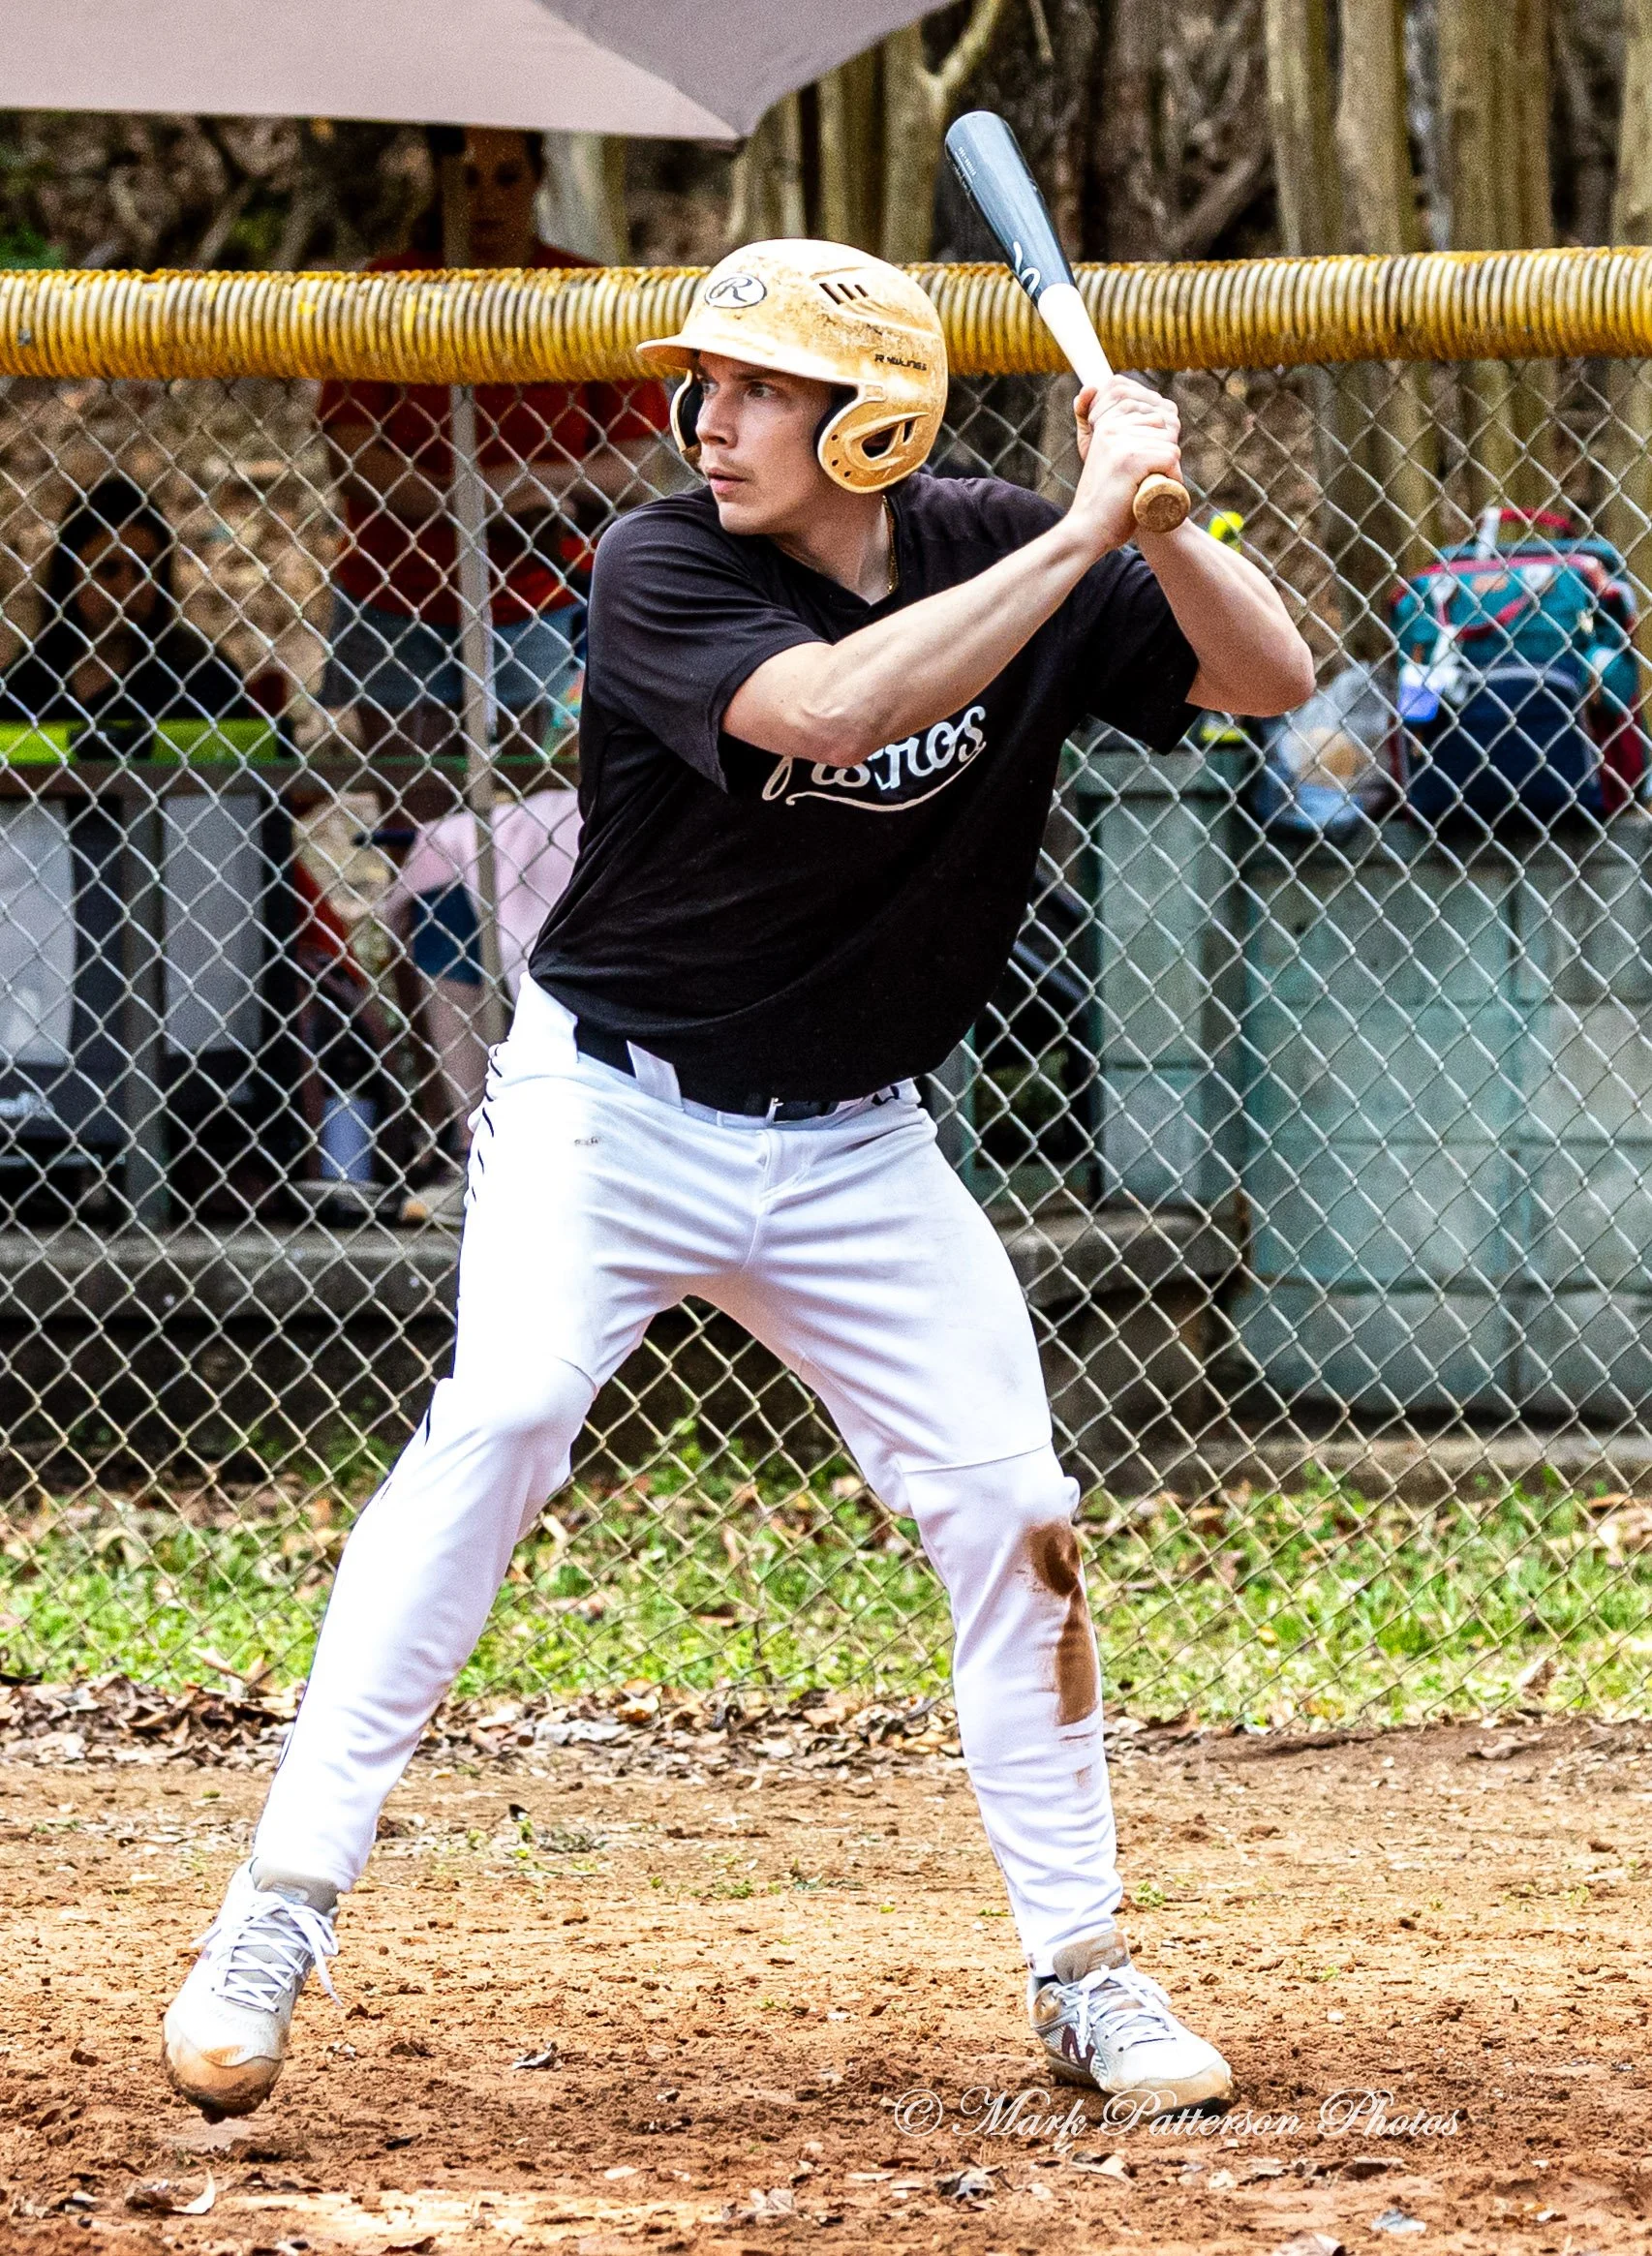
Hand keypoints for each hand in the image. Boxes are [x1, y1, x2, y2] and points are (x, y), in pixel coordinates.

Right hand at [1068, 376, 1184, 555]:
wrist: (1087, 531)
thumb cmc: (1101, 500)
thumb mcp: (1100, 456)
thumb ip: (1096, 426)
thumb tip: (1091, 387)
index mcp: (1105, 423)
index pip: (1152, 413)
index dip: (1157, 440)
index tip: (1144, 465)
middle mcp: (1111, 428)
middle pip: (1163, 425)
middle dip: (1163, 451)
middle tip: (1149, 477)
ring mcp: (1120, 443)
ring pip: (1168, 442)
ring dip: (1168, 467)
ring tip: (1150, 487)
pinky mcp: (1129, 460)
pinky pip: (1169, 457)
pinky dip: (1172, 477)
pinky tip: (1157, 491)